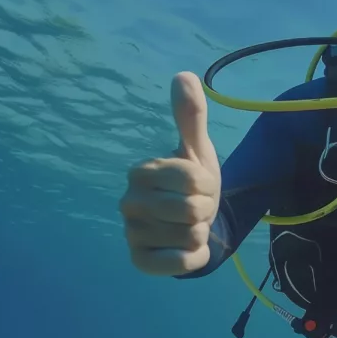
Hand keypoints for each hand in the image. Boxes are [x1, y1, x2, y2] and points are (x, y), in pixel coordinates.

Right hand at [120, 72, 221, 275]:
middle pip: (193, 209)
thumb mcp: (197, 151)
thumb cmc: (194, 184)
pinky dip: (193, 257)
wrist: (195, 224)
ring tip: (189, 226)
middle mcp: (129, 202)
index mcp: (141, 172)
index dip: (208, 184)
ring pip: (191, 235)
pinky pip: (180, 262)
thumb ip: (191, 116)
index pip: (193, 179)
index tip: (199, 185)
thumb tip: (184, 75)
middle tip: (196, 207)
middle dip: (205, 209)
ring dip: (200, 233)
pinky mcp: (140, 261)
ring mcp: (131, 233)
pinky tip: (184, 248)